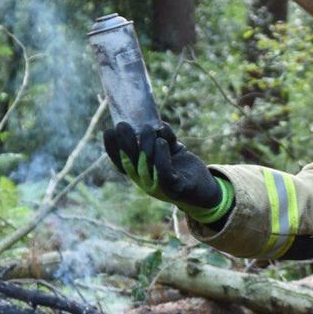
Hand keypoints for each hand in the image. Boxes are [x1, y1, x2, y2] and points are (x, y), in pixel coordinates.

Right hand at [103, 122, 225, 222]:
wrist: (203, 189)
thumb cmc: (182, 166)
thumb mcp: (169, 150)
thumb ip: (162, 137)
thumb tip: (156, 124)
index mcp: (139, 172)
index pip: (120, 162)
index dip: (112, 148)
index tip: (108, 131)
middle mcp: (145, 181)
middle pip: (130, 162)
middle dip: (124, 143)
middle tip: (122, 125)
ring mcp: (158, 187)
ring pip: (146, 165)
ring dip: (145, 144)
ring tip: (148, 128)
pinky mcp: (175, 188)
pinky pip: (164, 172)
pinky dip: (161, 156)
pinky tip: (161, 142)